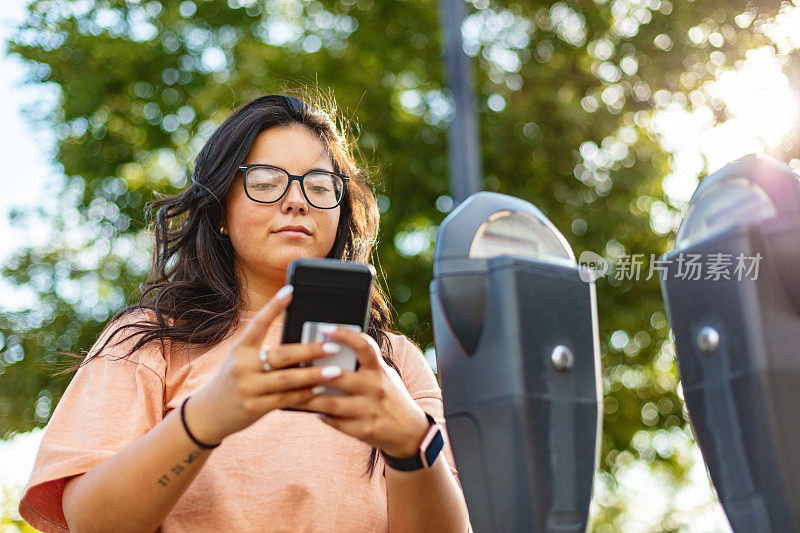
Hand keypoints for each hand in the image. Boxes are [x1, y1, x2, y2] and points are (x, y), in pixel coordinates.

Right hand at [184, 286, 346, 444]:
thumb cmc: (232, 382)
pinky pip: (285, 400)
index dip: (274, 306)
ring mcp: (248, 388)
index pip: (258, 323)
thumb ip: (263, 352)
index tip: (290, 290)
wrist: (207, 414)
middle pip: (282, 354)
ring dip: (314, 375)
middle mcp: (242, 366)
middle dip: (310, 350)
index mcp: (240, 349)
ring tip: (335, 371)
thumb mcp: (240, 361)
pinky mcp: (254, 407)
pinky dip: (304, 395)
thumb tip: (299, 343)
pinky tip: (320, 390)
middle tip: (333, 346)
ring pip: (287, 379)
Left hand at [294, 326, 431, 457]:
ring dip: (309, 398)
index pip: (363, 345)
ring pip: (331, 402)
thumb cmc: (390, 396)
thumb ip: (363, 364)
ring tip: (295, 393)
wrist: (410, 431)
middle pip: (340, 376)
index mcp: (380, 370)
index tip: (325, 328)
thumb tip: (328, 353)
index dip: (344, 335)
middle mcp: (376, 388)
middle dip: (315, 374)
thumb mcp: (383, 375)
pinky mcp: (364, 430)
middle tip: (296, 369)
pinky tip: (313, 411)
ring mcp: (370, 410)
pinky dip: (322, 415)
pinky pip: (336, 421)